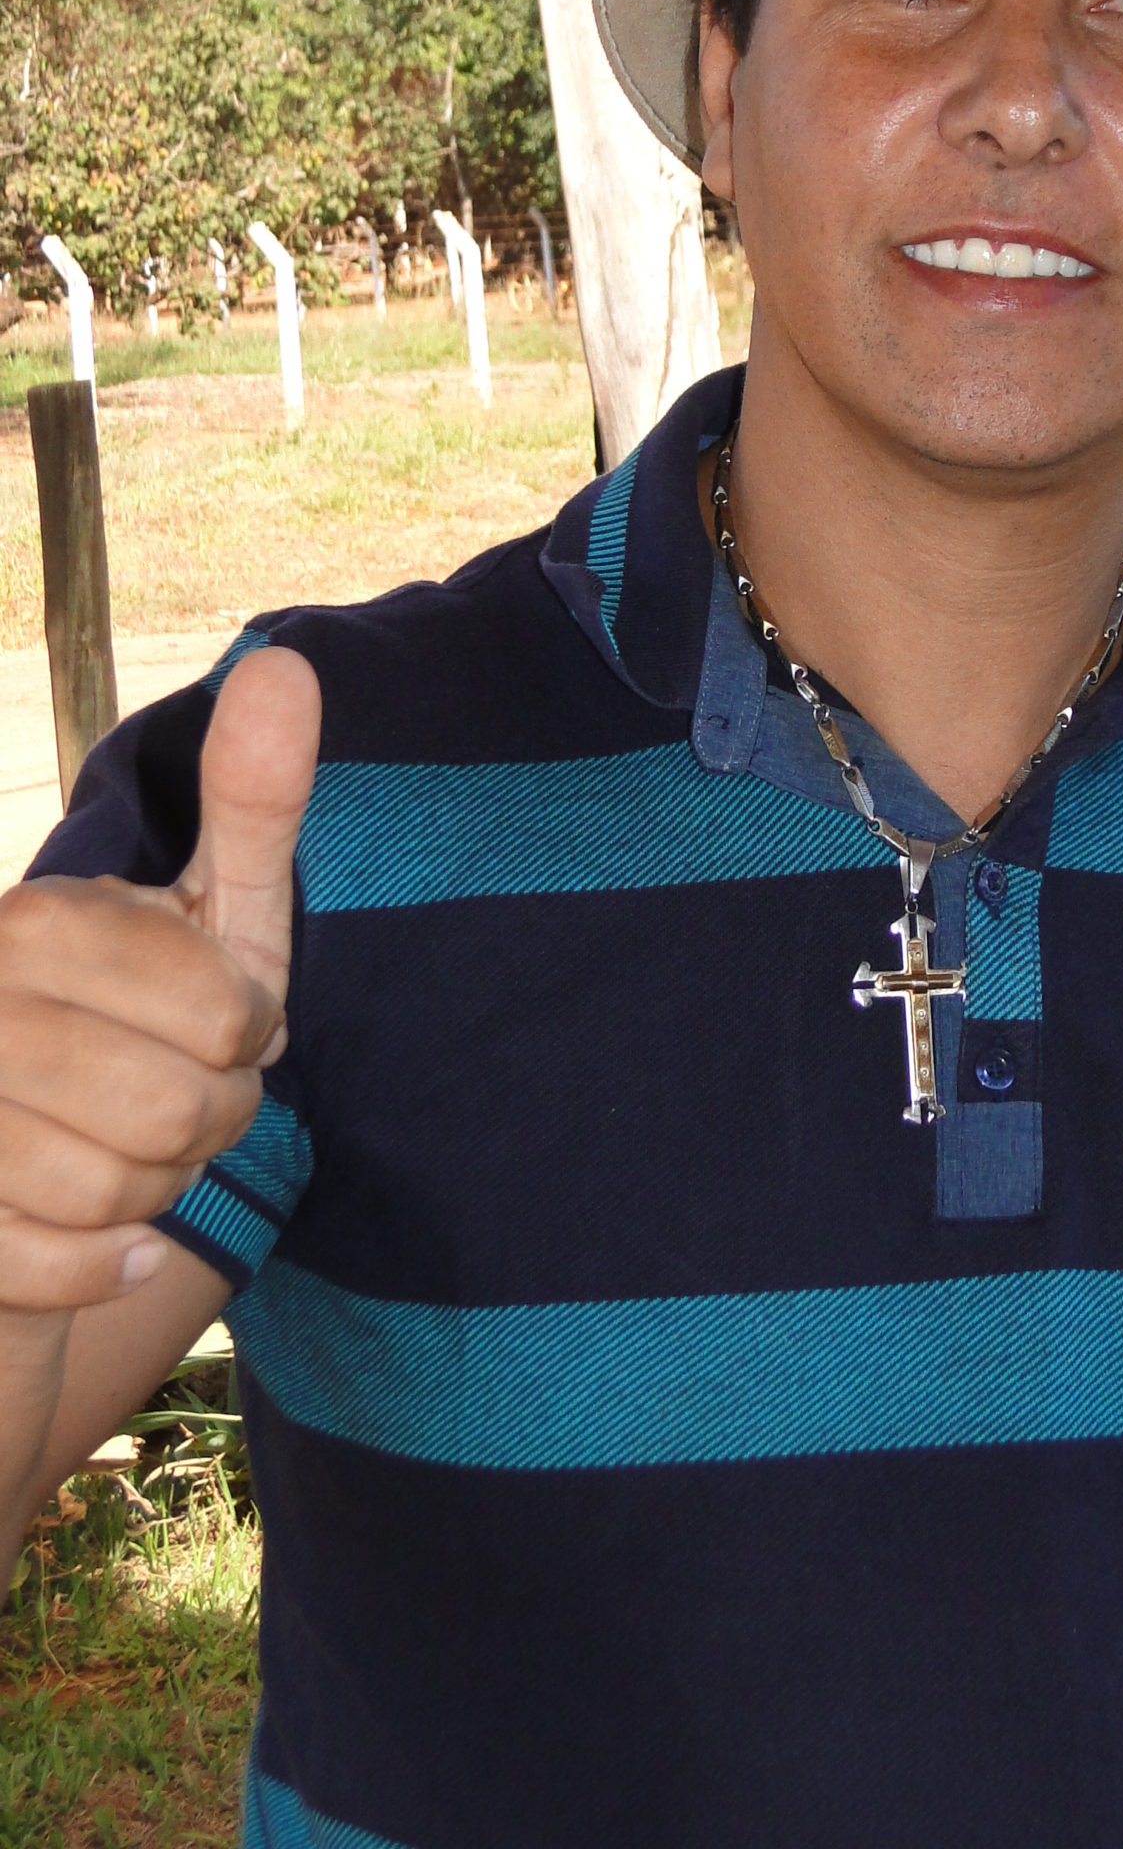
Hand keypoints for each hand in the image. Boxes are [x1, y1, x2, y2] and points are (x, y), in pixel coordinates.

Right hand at [0, 647, 320, 1318]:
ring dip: (155, 1192)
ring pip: (118, 1193)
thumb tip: (283, 663)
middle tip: (183, 1103)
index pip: (222, 1013)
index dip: (246, 1037)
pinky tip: (105, 1237)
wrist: (32, 1176)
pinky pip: (63, 1267)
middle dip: (212, 1123)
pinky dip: (106, 1265)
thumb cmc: (144, 1028)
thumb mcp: (215, 914)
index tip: (216, 1027)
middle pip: (177, 1111)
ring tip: (133, 1155)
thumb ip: (252, 799)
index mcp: (33, 924)